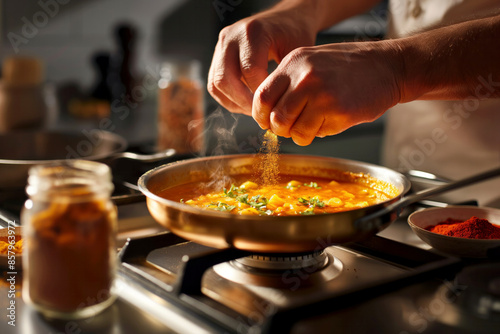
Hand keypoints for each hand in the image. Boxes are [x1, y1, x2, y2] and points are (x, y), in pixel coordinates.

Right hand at [207, 4, 317, 114]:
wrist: (285, 20)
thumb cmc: (294, 34)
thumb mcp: (298, 51)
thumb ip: (287, 75)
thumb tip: (279, 108)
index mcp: (252, 32)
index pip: (249, 71)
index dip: (260, 94)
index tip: (273, 107)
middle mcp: (231, 37)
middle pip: (225, 79)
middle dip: (243, 102)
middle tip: (261, 114)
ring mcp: (221, 46)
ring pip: (215, 84)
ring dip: (234, 102)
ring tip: (254, 110)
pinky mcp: (217, 55)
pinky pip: (214, 84)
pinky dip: (228, 98)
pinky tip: (246, 103)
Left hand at [252, 41, 402, 144]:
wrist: (388, 66)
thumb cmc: (348, 68)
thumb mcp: (311, 62)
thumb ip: (288, 84)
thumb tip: (267, 114)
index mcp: (293, 63)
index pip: (262, 97)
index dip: (262, 115)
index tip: (268, 121)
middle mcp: (304, 78)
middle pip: (275, 118)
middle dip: (281, 129)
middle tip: (292, 127)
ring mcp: (322, 95)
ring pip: (293, 131)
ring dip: (299, 135)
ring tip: (312, 125)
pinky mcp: (339, 112)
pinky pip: (314, 134)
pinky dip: (317, 134)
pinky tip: (329, 122)